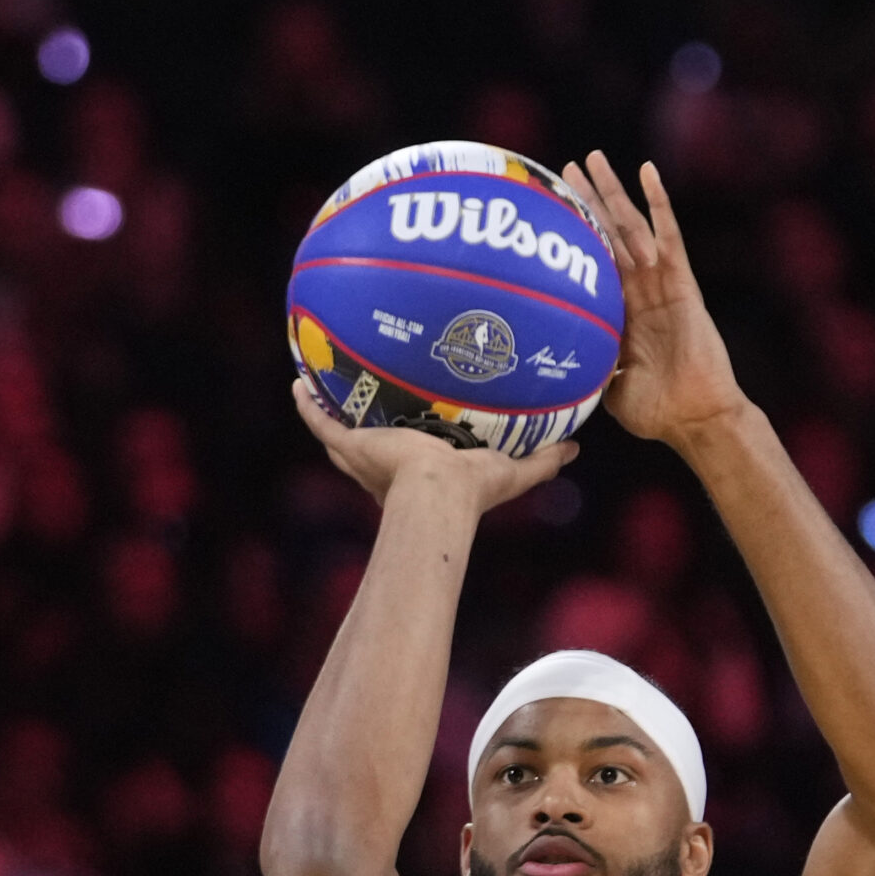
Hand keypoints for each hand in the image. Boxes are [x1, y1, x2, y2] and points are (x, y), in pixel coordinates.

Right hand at [291, 380, 575, 512]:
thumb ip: (543, 461)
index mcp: (419, 474)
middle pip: (368, 444)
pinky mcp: (352, 446)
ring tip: (320, 380)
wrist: (438, 495)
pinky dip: (307, 405)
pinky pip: (321, 422)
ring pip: (340, 433)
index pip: (409, 456)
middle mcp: (387, 466)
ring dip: (329, 409)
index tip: (410, 422)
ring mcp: (365, 456)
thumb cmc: (472, 492)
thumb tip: (576, 448)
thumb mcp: (512, 471)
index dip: (407, 441)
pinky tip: (298, 382)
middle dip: (362, 426)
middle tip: (359, 394)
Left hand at [561, 153, 743, 449]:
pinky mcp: (682, 282)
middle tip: (566, 169)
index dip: (574, 239)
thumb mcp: (607, 389)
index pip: (593, 266)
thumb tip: (550, 368)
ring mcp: (660, 283)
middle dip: (588, 202)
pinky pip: (669, 235)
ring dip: (613, 191)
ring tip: (593, 158)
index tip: (551, 214)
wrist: (694, 418)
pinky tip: (647, 171)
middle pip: (609, 235)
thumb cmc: (656, 412)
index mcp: (620, 314)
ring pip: (632, 226)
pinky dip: (659, 202)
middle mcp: (638, 291)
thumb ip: (587, 369)